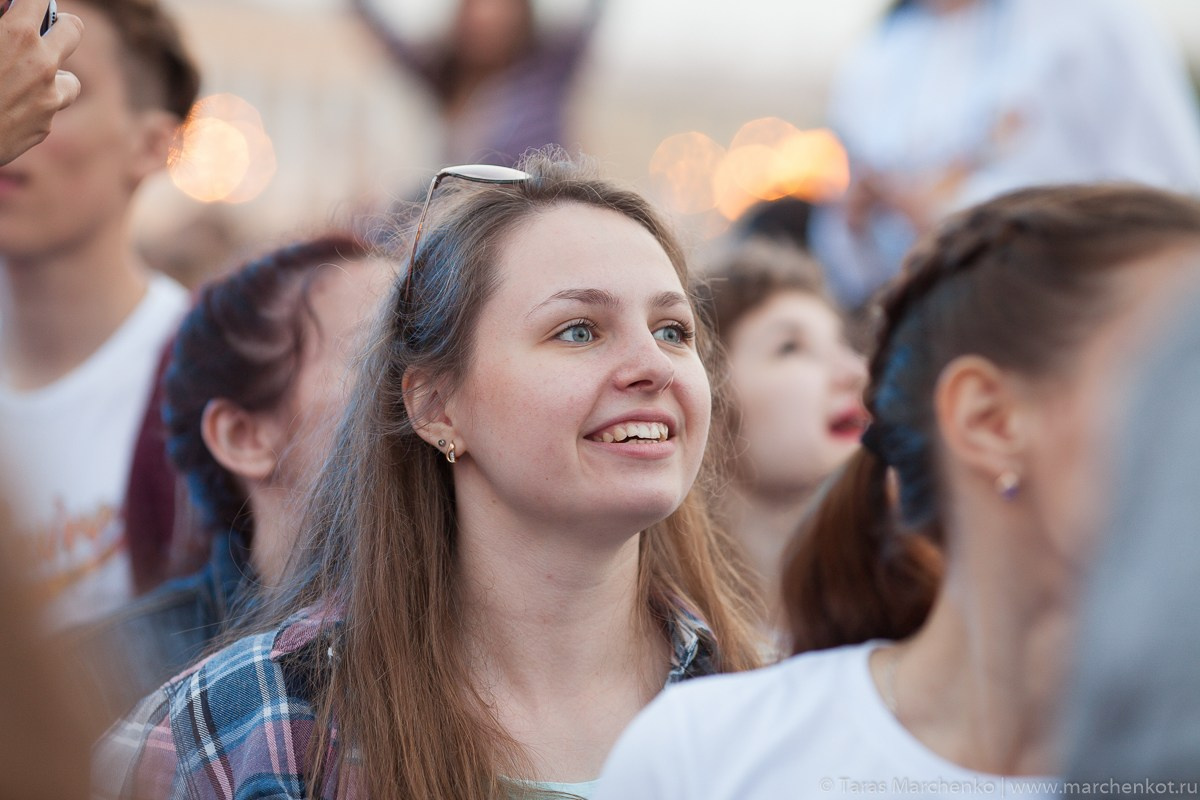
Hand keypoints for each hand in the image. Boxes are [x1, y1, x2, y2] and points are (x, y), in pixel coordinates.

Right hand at [0, 1, 82, 164]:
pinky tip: (12, 106)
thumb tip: (8, 6)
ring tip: (28, 77)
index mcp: (18, 34)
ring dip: (54, 76)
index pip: (41, 0)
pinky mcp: (44, 126)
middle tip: (45, 29)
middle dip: (60, 25)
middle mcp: (41, 64)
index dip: (32, 1)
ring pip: (70, 79)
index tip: (24, 5)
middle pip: (74, 30)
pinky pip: (50, 108)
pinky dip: (37, 105)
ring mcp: (48, 98)